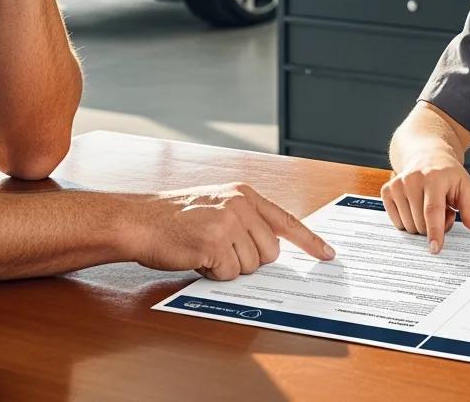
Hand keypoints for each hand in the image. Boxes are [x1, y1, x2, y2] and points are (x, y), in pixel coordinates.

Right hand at [124, 182, 335, 279]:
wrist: (141, 220)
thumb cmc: (176, 219)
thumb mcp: (218, 206)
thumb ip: (246, 220)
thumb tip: (271, 250)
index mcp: (245, 194)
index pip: (287, 220)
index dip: (310, 241)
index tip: (328, 255)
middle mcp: (241, 204)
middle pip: (270, 252)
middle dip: (249, 260)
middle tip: (221, 249)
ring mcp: (229, 222)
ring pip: (251, 267)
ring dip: (228, 267)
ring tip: (205, 250)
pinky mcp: (215, 242)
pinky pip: (228, 274)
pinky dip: (213, 274)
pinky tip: (197, 257)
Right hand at [381, 149, 469, 253]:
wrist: (426, 155)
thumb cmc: (447, 174)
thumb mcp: (465, 186)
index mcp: (434, 177)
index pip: (433, 210)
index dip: (435, 232)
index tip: (435, 249)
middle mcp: (412, 179)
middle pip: (420, 222)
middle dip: (433, 227)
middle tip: (443, 212)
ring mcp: (397, 185)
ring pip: (408, 225)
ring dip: (421, 225)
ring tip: (429, 207)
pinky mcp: (387, 190)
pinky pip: (396, 222)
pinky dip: (408, 221)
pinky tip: (416, 207)